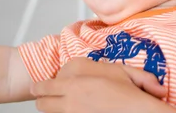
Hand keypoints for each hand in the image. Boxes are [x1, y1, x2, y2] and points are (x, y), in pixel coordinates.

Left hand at [31, 58, 171, 112]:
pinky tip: (75, 112)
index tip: (38, 88)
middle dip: (43, 101)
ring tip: (63, 106)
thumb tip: (87, 70)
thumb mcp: (120, 70)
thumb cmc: (130, 93)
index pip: (43, 86)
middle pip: (41, 104)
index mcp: (75, 82)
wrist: (137, 111)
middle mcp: (69, 99)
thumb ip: (99, 67)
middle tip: (48, 99)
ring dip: (53, 110)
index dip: (38, 88)